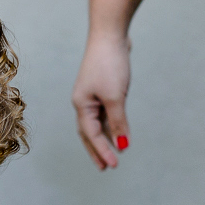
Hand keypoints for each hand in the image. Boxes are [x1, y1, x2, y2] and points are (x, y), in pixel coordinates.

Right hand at [72, 32, 131, 169]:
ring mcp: (93, 94)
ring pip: (98, 123)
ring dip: (106, 138)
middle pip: (89, 132)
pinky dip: (112, 124)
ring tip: (114, 154)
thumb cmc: (109, 65)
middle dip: (97, 150)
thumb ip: (119, 122)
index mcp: (81, 105)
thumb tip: (122, 144)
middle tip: (105, 168)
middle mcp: (84, 102)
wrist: (110, 35)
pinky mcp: (103, 87)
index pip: (91, 135)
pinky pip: (105, 112)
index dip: (102, 151)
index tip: (113, 166)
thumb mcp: (115, 97)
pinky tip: (119, 131)